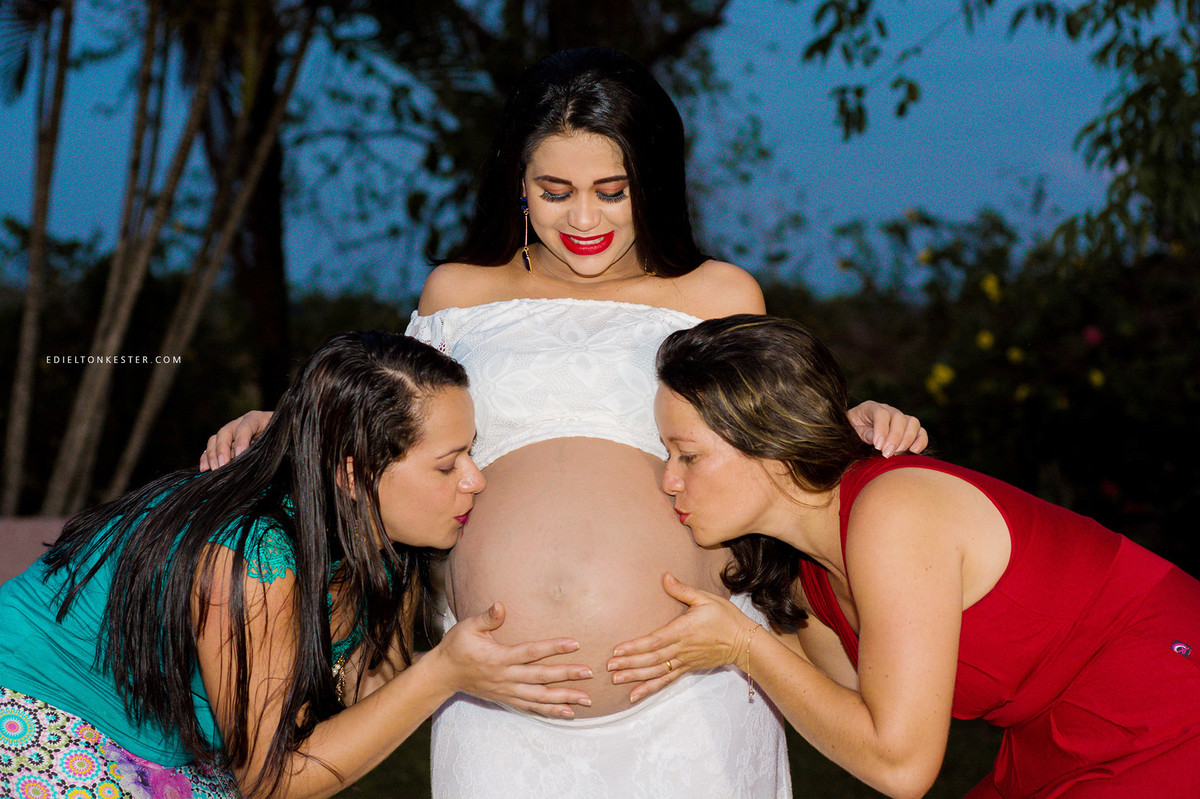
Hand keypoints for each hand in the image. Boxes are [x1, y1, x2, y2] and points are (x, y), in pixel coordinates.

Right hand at [200, 410, 273, 470]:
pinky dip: (206, 458)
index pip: (246, 426)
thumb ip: (272, 445)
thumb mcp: (280, 438)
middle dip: (222, 450)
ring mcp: (230, 433)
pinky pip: (210, 449)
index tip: (240, 455)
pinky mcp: (223, 444)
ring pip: (215, 439)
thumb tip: (261, 459)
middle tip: (223, 466)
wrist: (280, 434)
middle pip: (225, 432)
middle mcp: (240, 423)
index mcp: (256, 419)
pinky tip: (204, 468)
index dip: (242, 440)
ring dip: (212, 455)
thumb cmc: (281, 437)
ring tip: (215, 469)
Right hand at [432, 602, 592, 718]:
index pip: (531, 652)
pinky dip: (550, 710)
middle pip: (540, 677)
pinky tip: (568, 712)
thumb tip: (500, 605)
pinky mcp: (507, 698)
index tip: (574, 643)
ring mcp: (507, 691)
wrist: (443, 675)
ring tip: (586, 699)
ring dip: (564, 698)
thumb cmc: (456, 647)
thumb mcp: (467, 627)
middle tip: (589, 673)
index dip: (553, 647)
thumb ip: (487, 618)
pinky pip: (531, 707)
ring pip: (539, 697)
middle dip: (566, 675)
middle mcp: (505, 677)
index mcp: (498, 658)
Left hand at [606, 573, 756, 703]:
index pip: (656, 641)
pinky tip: (635, 694)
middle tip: (609, 667)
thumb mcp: (706, 598)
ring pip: (657, 672)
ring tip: (616, 679)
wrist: (744, 641)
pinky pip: (666, 680)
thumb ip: (683, 590)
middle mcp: (682, 649)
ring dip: (636, 676)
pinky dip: (650, 688)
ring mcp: (684, 661)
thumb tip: (665, 576)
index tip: (618, 650)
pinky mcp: (688, 668)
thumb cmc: (725, 617)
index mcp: (684, 630)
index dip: (636, 647)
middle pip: (652, 659)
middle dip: (629, 663)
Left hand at [848, 401, 928, 457]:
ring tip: (898, 453)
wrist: (854, 432)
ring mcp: (900, 418)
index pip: (881, 413)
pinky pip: (921, 432)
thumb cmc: (851, 432)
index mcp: (870, 407)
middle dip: (894, 437)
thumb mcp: (851, 431)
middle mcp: (888, 410)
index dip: (881, 429)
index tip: (878, 446)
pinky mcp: (909, 429)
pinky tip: (913, 451)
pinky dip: (920, 441)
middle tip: (887, 454)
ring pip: (912, 422)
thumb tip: (876, 439)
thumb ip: (862, 433)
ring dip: (908, 439)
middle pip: (898, 417)